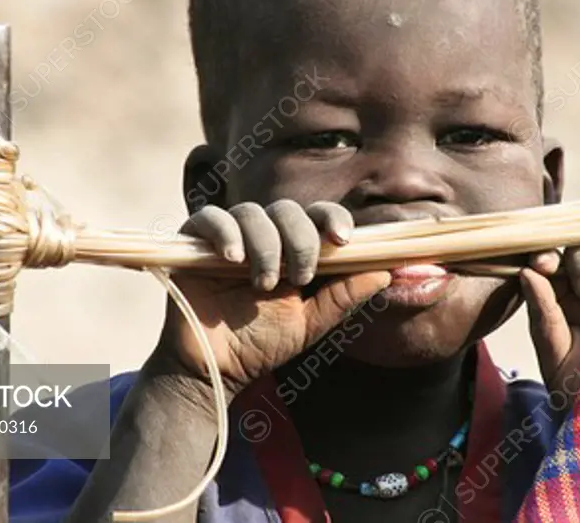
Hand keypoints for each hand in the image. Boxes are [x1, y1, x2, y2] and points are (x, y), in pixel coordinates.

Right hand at [157, 200, 389, 396]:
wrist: (214, 369)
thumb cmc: (261, 344)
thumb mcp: (310, 323)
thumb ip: (343, 297)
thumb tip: (386, 272)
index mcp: (293, 249)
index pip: (317, 216)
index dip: (332, 218)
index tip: (343, 238)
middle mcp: (263, 236)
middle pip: (287, 209)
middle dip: (300, 239)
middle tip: (300, 277)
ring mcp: (229, 237)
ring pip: (251, 212)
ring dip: (265, 245)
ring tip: (264, 284)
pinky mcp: (193, 243)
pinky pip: (210, 218)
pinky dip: (224, 233)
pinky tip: (233, 259)